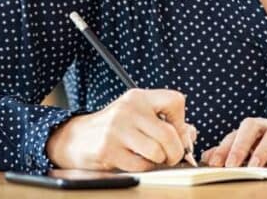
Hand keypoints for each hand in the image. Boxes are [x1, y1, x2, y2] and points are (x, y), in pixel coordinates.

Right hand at [46, 88, 197, 170]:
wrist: (76, 138)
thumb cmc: (114, 128)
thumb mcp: (138, 117)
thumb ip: (166, 123)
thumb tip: (190, 135)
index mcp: (139, 97)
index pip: (176, 100)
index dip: (182, 121)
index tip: (176, 131)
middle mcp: (129, 109)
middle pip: (169, 133)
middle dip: (176, 152)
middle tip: (171, 157)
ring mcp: (117, 129)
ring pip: (157, 151)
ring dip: (159, 161)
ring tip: (152, 159)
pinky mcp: (108, 149)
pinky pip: (140, 165)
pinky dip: (144, 168)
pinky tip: (135, 162)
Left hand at [200, 110, 266, 167]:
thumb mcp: (264, 145)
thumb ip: (239, 150)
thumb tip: (208, 156)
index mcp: (261, 128)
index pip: (237, 133)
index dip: (223, 146)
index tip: (211, 163)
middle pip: (252, 126)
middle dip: (239, 144)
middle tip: (228, 164)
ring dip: (261, 151)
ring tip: (253, 167)